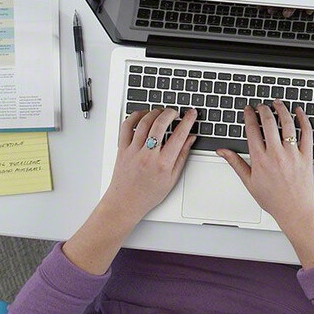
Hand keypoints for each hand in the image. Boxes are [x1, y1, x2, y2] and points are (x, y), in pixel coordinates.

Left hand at [101, 107, 197, 223]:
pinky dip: (135, 117)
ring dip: (155, 112)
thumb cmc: (148, 194)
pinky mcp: (122, 149)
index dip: (188, 121)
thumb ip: (182, 156)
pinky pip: (127, 127)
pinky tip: (142, 115)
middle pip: (160, 124)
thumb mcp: (172, 178)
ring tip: (161, 112)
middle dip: (171, 112)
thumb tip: (191, 139)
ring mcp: (133, 151)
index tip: (191, 113)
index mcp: (163, 163)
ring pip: (144, 122)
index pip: (179, 135)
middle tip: (176, 111)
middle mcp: (148, 155)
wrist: (125, 202)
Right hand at [219, 100, 313, 230]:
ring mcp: (292, 153)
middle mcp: (275, 154)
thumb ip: (236, 163)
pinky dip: (303, 119)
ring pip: (287, 124)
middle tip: (262, 105)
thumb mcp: (249, 182)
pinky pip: (306, 132)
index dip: (249, 116)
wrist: (294, 210)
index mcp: (260, 159)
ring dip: (282, 110)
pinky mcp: (306, 155)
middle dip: (264, 109)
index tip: (248, 109)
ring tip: (278, 103)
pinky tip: (299, 112)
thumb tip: (222, 151)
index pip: (252, 130)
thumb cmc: (273, 199)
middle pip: (268, 122)